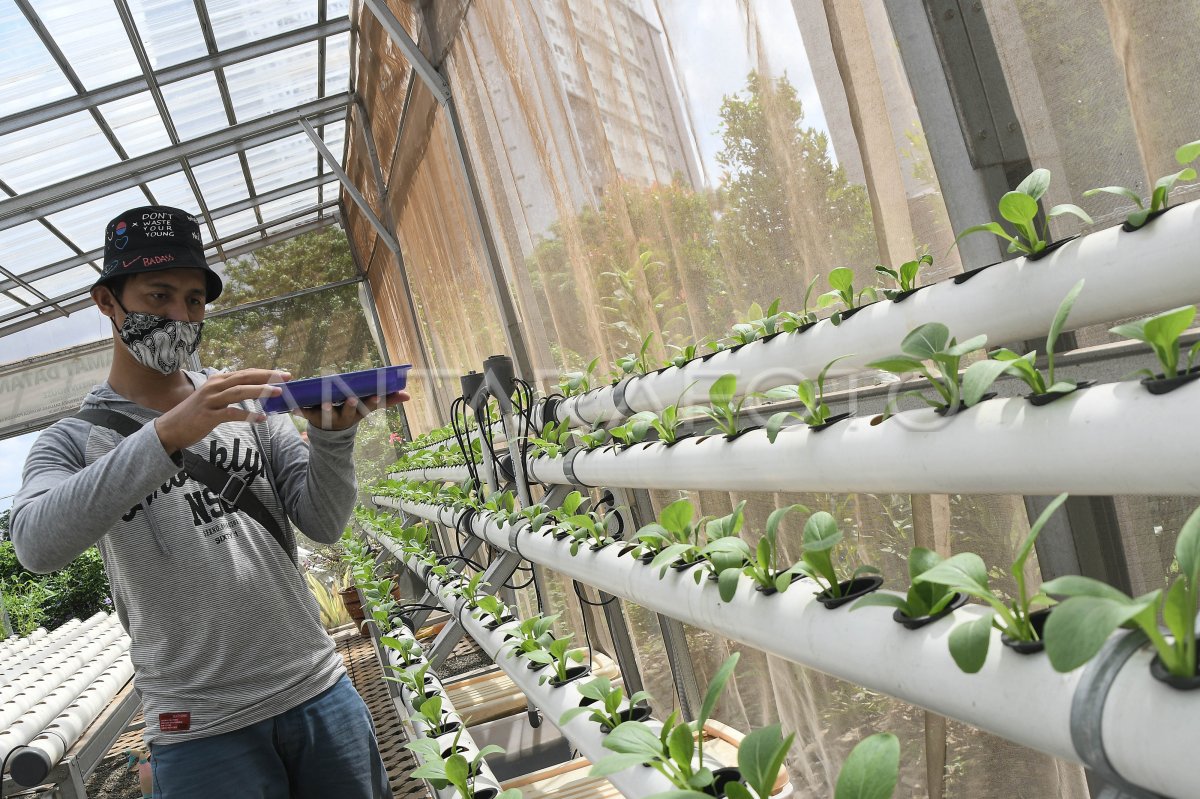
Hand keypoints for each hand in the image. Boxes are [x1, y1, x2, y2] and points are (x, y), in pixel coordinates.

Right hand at [154, 369, 290, 453]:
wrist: (169, 428)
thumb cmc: (194, 414)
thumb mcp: (211, 397)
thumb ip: (228, 391)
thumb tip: (250, 388)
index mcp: (217, 380)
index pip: (245, 372)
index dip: (265, 372)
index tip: (283, 374)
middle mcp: (214, 386)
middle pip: (245, 377)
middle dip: (268, 376)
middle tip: (287, 377)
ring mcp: (210, 400)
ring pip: (239, 392)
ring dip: (260, 390)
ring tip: (278, 392)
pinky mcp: (208, 416)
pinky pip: (231, 414)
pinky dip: (248, 415)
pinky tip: (261, 418)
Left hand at [296, 390, 409, 431]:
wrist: (330, 437)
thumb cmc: (351, 414)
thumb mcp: (368, 408)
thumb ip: (387, 401)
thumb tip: (408, 396)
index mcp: (358, 413)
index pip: (368, 407)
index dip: (373, 402)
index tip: (377, 395)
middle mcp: (345, 417)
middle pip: (349, 412)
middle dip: (351, 406)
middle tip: (352, 399)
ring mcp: (329, 419)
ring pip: (328, 414)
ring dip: (327, 410)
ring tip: (325, 403)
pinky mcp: (313, 418)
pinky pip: (306, 414)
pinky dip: (300, 411)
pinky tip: (294, 407)